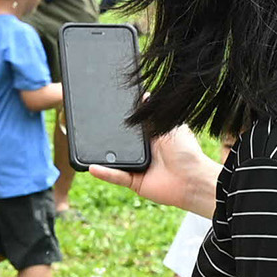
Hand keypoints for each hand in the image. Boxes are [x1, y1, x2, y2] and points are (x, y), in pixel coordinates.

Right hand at [84, 122, 218, 215]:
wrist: (193, 179)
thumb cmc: (187, 152)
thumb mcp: (170, 125)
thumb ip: (155, 113)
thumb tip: (146, 94)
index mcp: (151, 138)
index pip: (131, 129)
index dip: (120, 122)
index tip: (106, 111)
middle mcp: (143, 153)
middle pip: (119, 144)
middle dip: (106, 137)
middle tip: (88, 126)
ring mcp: (138, 168)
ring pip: (114, 161)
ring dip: (100, 156)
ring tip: (83, 147)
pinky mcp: (135, 182)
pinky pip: (116, 177)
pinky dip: (104, 173)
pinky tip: (92, 167)